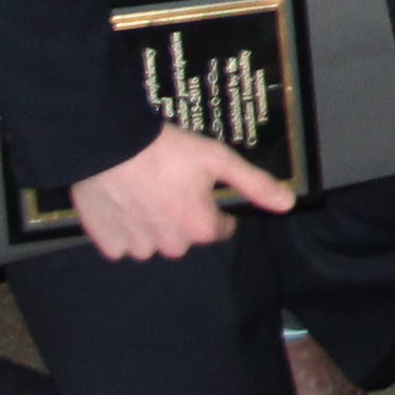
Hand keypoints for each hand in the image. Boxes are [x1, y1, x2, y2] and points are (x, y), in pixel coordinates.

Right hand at [67, 120, 294, 262]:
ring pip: (154, 242)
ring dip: (153, 225)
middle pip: (186, 237)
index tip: (202, 188)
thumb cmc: (168, 152)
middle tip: (170, 186)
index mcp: (200, 228)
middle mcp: (170, 247)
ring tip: (145, 193)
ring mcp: (137, 248)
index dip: (214, 207)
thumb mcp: (219, 160)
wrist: (110, 147)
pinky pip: (123, 243)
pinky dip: (125, 229)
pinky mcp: (107, 244)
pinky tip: (123, 204)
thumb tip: (288, 204)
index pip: (220, 229)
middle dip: (183, 217)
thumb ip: (254, 184)